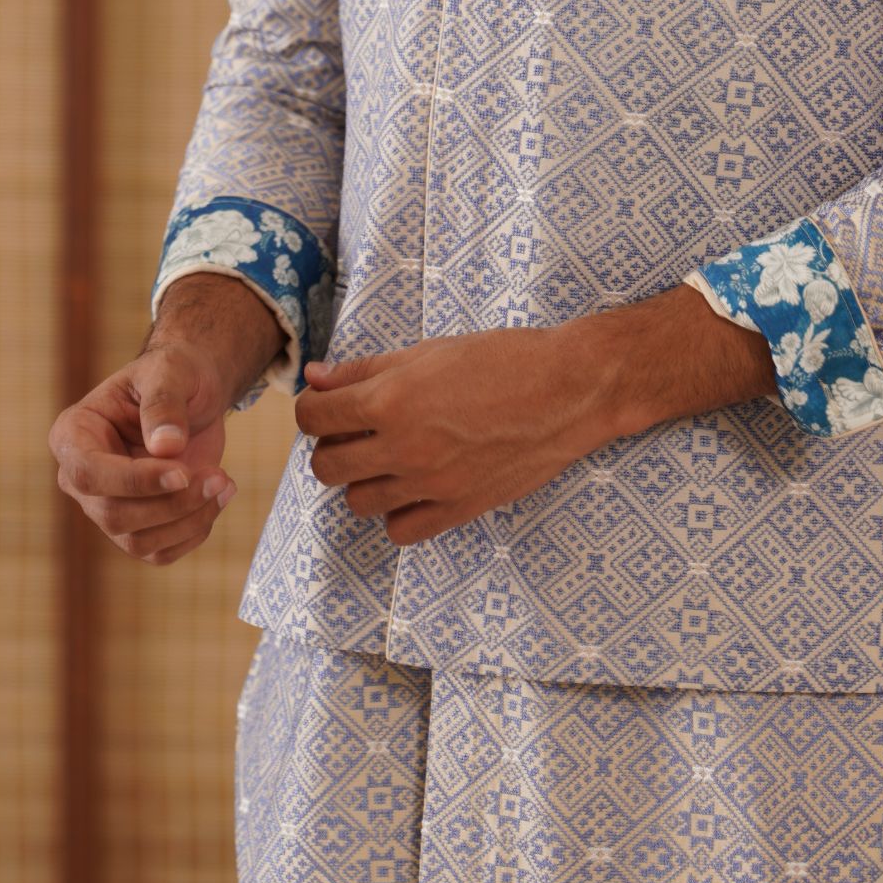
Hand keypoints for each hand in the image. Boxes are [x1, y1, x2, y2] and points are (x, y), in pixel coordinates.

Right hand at [47, 274, 278, 566]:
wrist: (194, 392)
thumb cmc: (174, 375)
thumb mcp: (171, 372)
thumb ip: (164, 403)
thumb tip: (165, 447)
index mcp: (73, 435)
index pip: (90, 473)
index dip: (135, 481)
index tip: (183, 473)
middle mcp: (81, 477)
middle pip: (112, 515)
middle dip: (172, 503)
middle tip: (219, 476)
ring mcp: (106, 507)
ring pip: (137, 541)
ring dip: (188, 520)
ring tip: (225, 483)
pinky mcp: (136, 528)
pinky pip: (159, 552)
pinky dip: (194, 532)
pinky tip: (218, 498)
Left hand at [293, 290, 775, 545]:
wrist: (569, 390)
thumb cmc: (503, 359)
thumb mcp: (428, 352)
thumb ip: (365, 369)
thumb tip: (315, 377)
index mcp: (391, 400)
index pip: (312, 418)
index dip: (313, 409)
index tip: (328, 405)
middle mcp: (403, 448)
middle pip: (326, 467)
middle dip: (333, 446)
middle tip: (357, 431)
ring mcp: (430, 485)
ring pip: (358, 503)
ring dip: (364, 480)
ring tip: (389, 457)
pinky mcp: (459, 509)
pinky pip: (401, 531)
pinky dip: (398, 513)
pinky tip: (414, 487)